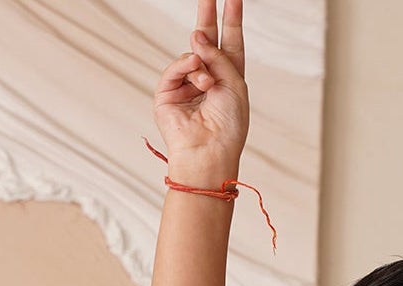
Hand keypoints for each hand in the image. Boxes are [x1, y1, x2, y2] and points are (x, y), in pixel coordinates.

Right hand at [153, 0, 248, 183]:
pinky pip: (176, 68)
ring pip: (192, 56)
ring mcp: (186, 87)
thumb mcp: (234, 83)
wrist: (210, 152)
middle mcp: (206, 80)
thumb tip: (196, 37)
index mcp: (227, 79)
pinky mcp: (168, 95)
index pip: (229, 42)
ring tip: (207, 82)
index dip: (231, 20)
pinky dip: (186, 68)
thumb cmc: (228, 126)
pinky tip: (197, 78)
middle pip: (206, 40)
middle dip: (208, 16)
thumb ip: (219, 56)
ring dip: (202, 64)